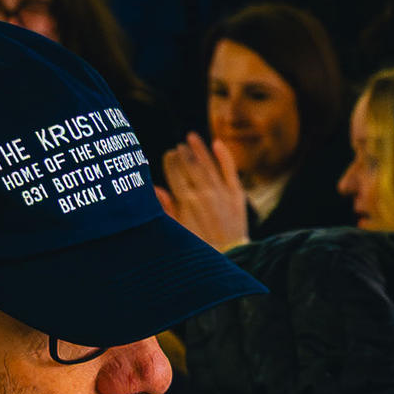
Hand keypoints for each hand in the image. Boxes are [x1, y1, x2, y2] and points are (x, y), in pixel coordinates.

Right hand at [161, 131, 248, 250]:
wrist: (230, 255)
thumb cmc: (201, 245)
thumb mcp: (179, 230)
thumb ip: (167, 209)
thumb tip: (156, 189)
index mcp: (186, 201)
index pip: (176, 173)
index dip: (171, 162)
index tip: (169, 154)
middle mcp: (204, 193)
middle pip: (191, 166)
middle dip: (184, 154)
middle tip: (179, 147)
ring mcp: (221, 192)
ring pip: (208, 164)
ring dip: (199, 149)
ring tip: (191, 138)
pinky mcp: (237, 194)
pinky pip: (230, 170)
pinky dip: (224, 155)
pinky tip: (217, 143)